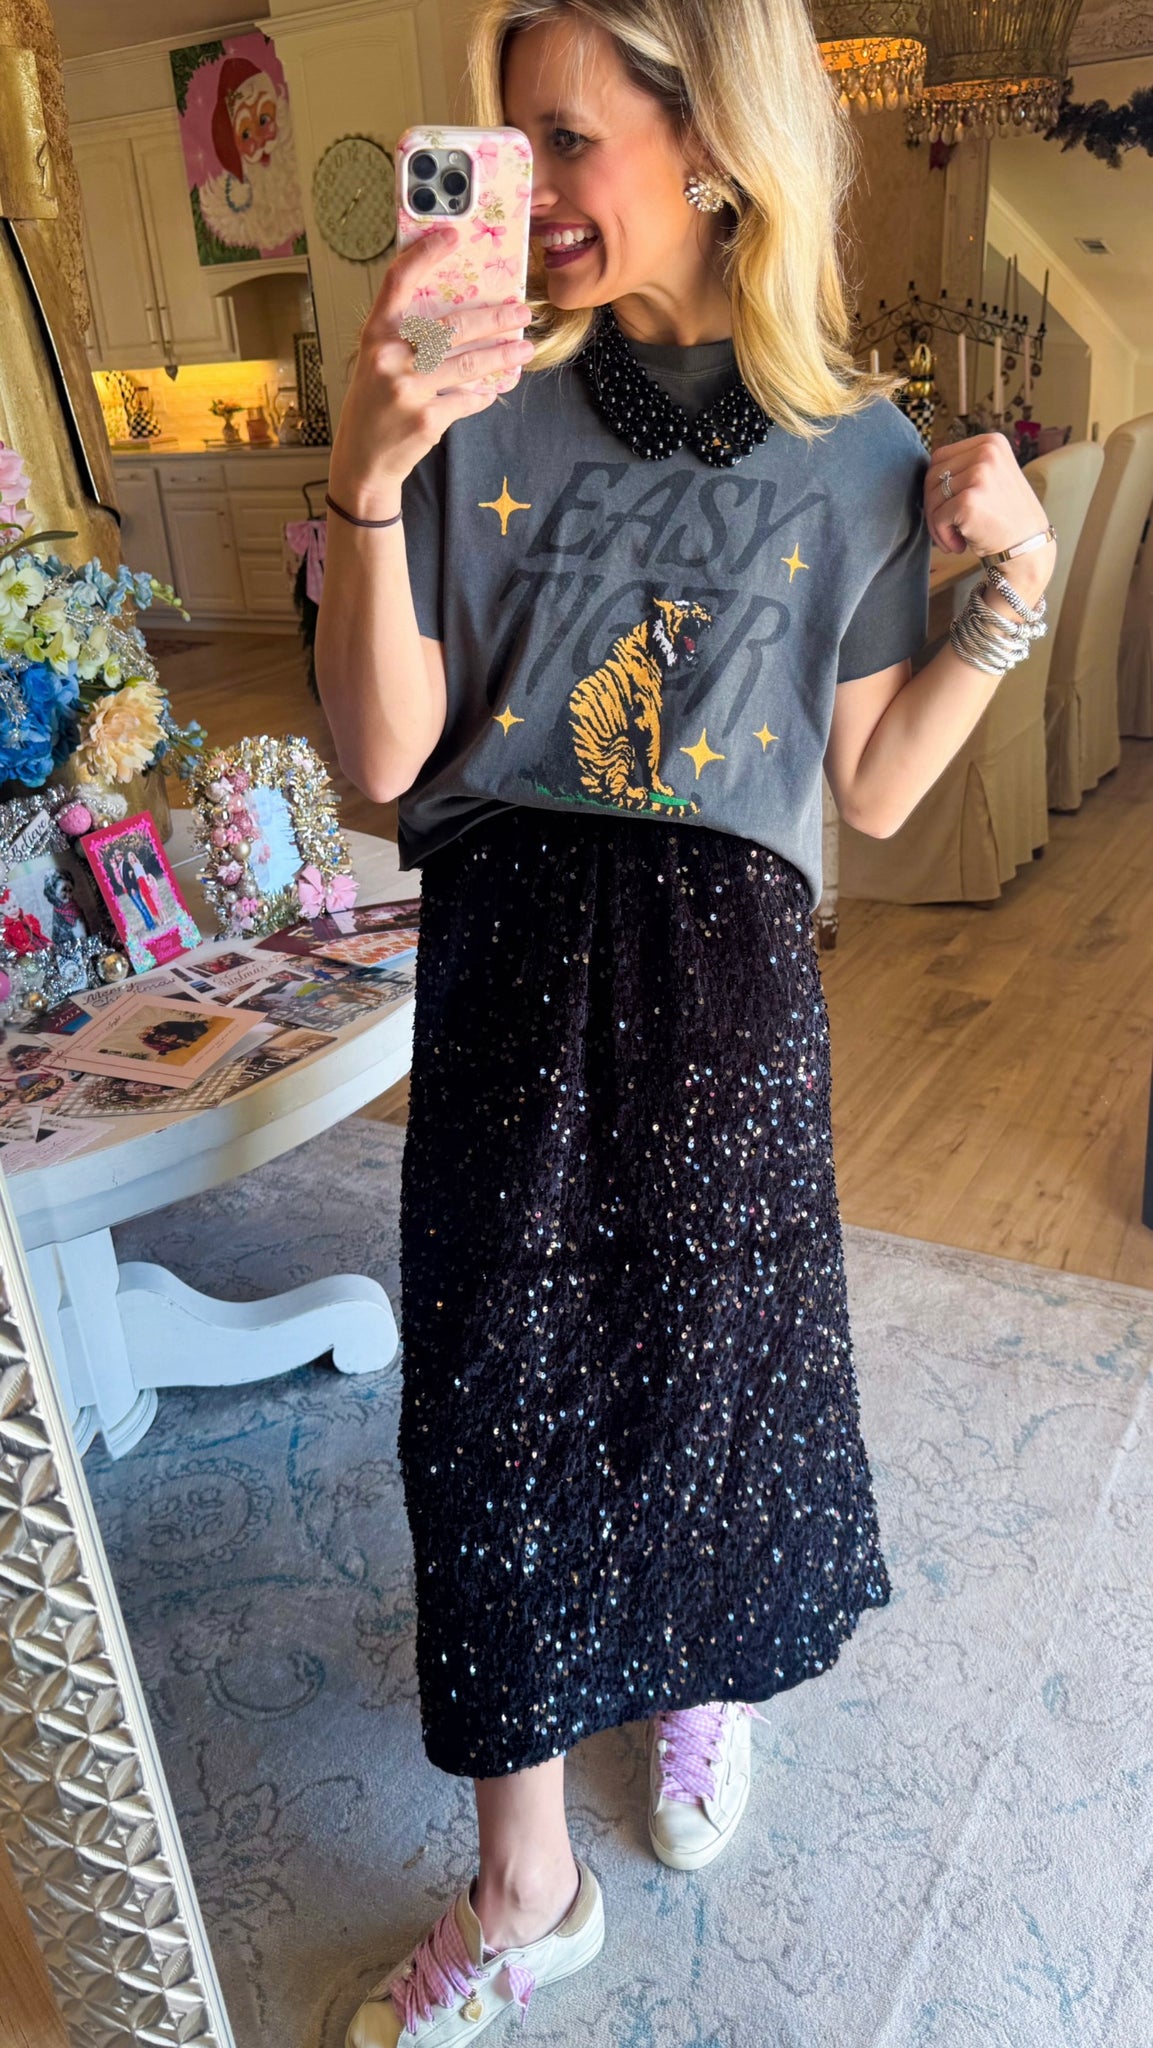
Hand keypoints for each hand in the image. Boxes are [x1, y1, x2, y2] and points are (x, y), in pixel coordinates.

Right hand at [327, 222, 534, 519]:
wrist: (364, 461)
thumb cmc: (375, 404)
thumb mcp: (379, 363)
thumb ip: (408, 338)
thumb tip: (463, 315)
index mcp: (375, 335)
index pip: (398, 282)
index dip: (424, 255)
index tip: (452, 235)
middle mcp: (388, 358)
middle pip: (452, 327)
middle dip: (494, 319)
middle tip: (522, 313)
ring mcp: (408, 390)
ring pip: (469, 365)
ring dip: (503, 356)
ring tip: (525, 349)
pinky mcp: (427, 420)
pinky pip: (468, 399)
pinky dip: (484, 394)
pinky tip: (493, 389)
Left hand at [924, 431, 1056, 603]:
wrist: (1027, 548)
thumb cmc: (1005, 518)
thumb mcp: (992, 477)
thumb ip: (965, 468)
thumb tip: (927, 473)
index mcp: (991, 442)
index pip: (940, 457)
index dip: (936, 486)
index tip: (948, 507)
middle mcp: (986, 452)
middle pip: (932, 475)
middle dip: (933, 505)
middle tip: (947, 528)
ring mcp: (979, 474)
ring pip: (932, 497)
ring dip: (937, 524)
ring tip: (955, 539)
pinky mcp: (969, 500)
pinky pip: (937, 517)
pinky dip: (942, 536)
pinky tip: (959, 546)